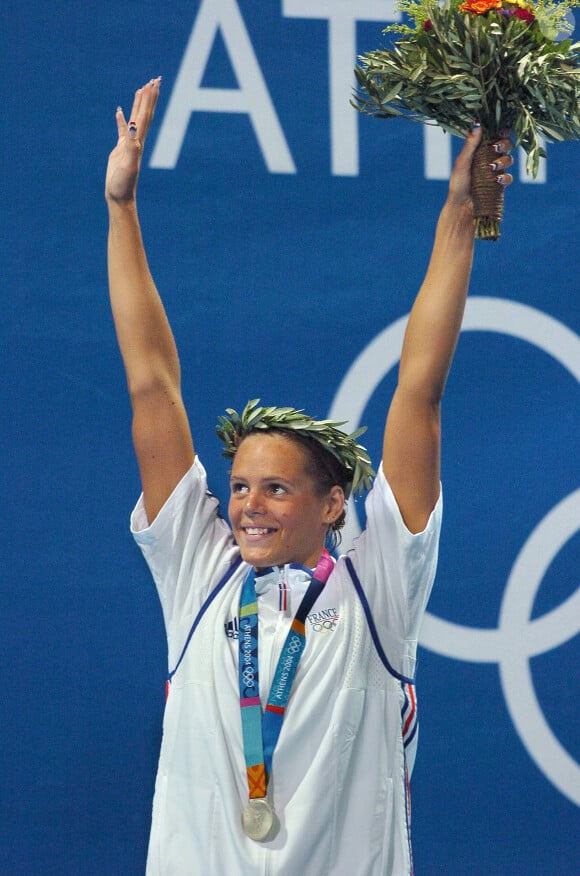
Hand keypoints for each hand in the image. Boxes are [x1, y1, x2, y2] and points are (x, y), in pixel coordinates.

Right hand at [105, 77, 160, 204]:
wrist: (120, 197)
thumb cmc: (124, 183)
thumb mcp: (128, 164)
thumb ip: (131, 145)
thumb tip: (133, 127)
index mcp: (138, 140)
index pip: (145, 114)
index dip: (149, 98)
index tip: (154, 82)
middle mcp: (136, 140)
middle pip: (144, 113)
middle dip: (149, 96)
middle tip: (155, 79)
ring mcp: (129, 144)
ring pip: (135, 118)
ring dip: (138, 103)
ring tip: (141, 88)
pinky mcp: (120, 149)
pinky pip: (121, 129)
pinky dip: (121, 119)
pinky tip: (120, 110)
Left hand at [448, 125, 513, 207]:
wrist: (461, 207)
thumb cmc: (458, 184)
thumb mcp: (462, 163)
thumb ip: (470, 145)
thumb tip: (478, 123)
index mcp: (480, 150)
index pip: (494, 135)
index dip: (500, 130)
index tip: (500, 130)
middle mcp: (490, 158)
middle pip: (506, 144)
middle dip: (504, 143)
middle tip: (495, 148)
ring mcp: (496, 171)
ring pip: (509, 159)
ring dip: (503, 161)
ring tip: (491, 168)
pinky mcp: (500, 184)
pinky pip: (508, 177)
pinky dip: (504, 177)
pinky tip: (496, 179)